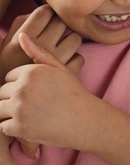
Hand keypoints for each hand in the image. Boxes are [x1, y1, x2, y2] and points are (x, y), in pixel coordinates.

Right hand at [0, 4, 83, 80]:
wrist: (7, 99)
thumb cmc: (10, 66)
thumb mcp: (8, 42)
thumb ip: (23, 23)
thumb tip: (45, 11)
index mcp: (24, 37)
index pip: (46, 11)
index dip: (48, 13)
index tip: (47, 20)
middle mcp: (42, 47)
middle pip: (63, 22)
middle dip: (59, 26)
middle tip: (54, 35)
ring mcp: (56, 61)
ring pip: (76, 38)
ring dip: (70, 41)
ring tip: (60, 49)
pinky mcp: (67, 74)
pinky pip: (80, 58)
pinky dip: (74, 59)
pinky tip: (63, 63)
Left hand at [0, 33, 93, 149]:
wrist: (86, 120)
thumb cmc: (74, 94)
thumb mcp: (60, 69)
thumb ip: (39, 52)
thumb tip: (21, 35)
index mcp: (31, 72)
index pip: (10, 77)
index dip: (22, 85)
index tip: (37, 93)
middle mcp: (23, 88)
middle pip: (1, 93)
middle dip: (13, 100)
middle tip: (35, 106)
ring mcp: (20, 108)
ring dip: (11, 114)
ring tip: (30, 116)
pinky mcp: (20, 127)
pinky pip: (3, 127)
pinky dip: (14, 129)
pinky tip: (31, 126)